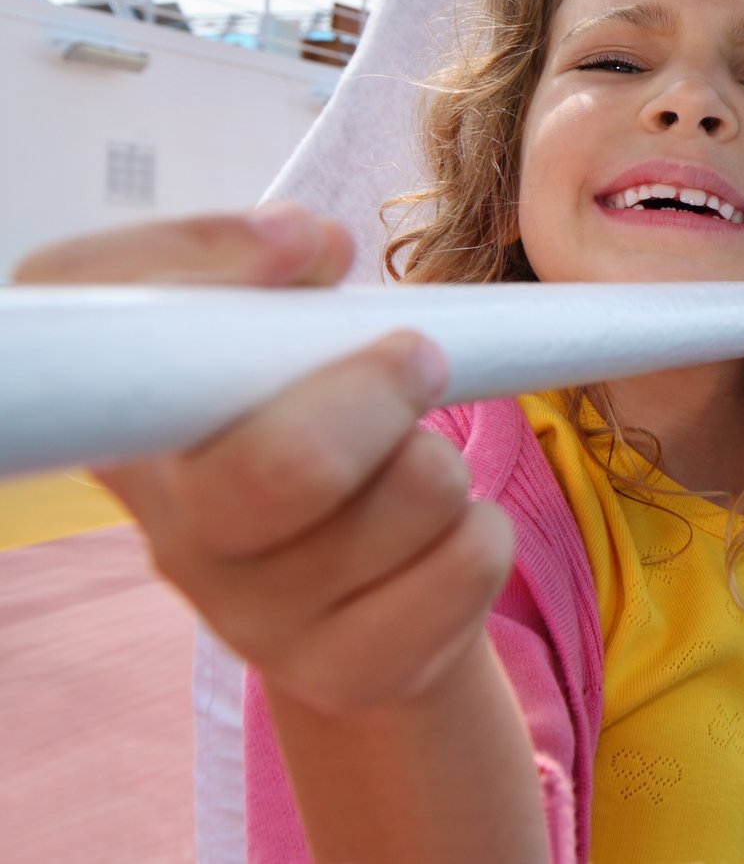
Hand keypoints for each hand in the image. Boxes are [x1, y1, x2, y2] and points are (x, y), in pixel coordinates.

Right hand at [13, 207, 513, 716]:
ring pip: (414, 496)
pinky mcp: (340, 672)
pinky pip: (469, 564)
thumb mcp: (288, 341)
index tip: (307, 246)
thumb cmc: (317, 432)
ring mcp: (249, 616)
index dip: (199, 261)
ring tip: (414, 464)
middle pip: (283, 466)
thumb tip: (306, 245)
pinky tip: (441, 534)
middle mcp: (169, 526)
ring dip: (444, 457)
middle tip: (416, 360)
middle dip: (384, 390)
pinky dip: (485, 527)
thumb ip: (279, 272)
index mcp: (134, 419)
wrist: (357, 606)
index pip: (84, 313)